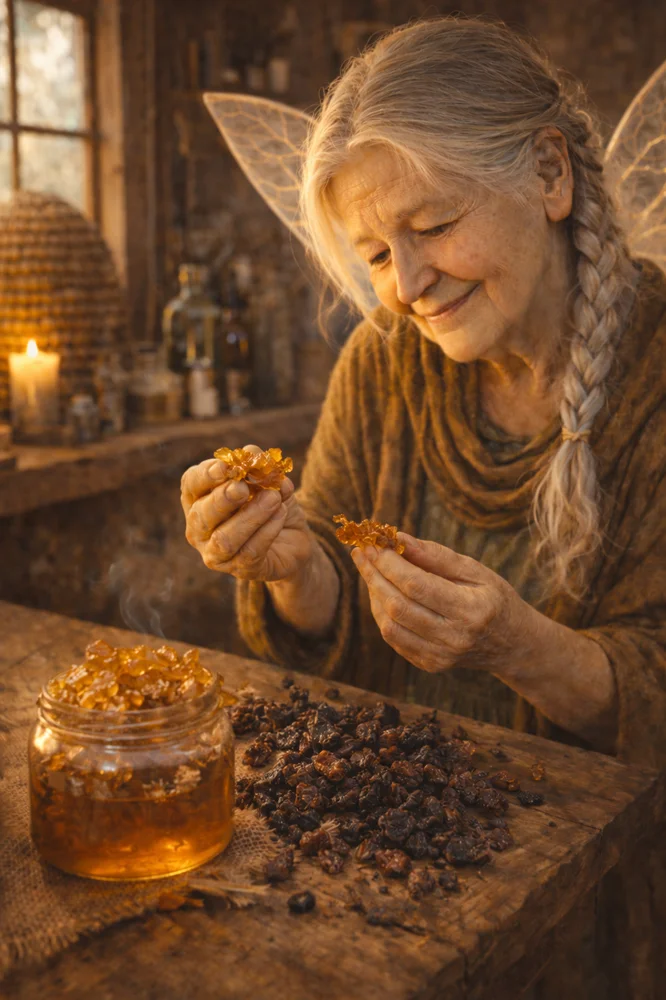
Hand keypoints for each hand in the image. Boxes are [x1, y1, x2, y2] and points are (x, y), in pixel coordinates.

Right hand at [181, 444, 314, 581]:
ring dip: (250, 516)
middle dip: (222, 499)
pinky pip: (250, 552)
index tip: (225, 466)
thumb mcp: (270, 480)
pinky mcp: (240, 570)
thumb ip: (261, 467)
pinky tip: (281, 514)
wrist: (292, 539)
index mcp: (199, 498)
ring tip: (273, 499)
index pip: (192, 484)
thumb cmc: (271, 504)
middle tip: (243, 488)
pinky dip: (267, 531)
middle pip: (201, 514)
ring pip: (224, 539)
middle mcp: (200, 528)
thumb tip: (254, 454)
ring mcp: (216, 553)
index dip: (205, 475)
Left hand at [351, 533, 533, 673]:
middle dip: (373, 575)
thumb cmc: (494, 598)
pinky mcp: (429, 665)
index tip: (374, 543)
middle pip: (397, 605)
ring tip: (371, 570)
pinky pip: (393, 638)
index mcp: (470, 610)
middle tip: (361, 552)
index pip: (415, 585)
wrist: (511, 644)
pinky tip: (382, 592)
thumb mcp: (475, 570)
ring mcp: (440, 657)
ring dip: (373, 594)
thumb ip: (436, 556)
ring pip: (389, 624)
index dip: (389, 563)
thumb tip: (399, 538)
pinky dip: (381, 612)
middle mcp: (454, 638)